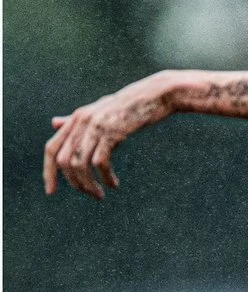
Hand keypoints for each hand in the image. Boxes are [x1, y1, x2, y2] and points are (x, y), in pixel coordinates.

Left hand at [43, 73, 179, 199]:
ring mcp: (95, 126)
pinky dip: (106, 177)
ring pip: (80, 164)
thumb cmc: (129, 106)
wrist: (155, 96)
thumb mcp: (98, 111)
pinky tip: (114, 184)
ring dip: (89, 184)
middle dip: (74, 182)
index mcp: (75, 119)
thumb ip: (75, 120)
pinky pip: (100, 162)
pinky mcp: (112, 132)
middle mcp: (80, 121)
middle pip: (64, 160)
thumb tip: (54, 123)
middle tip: (91, 194)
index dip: (48, 172)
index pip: (51, 149)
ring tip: (100, 194)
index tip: (51, 191)